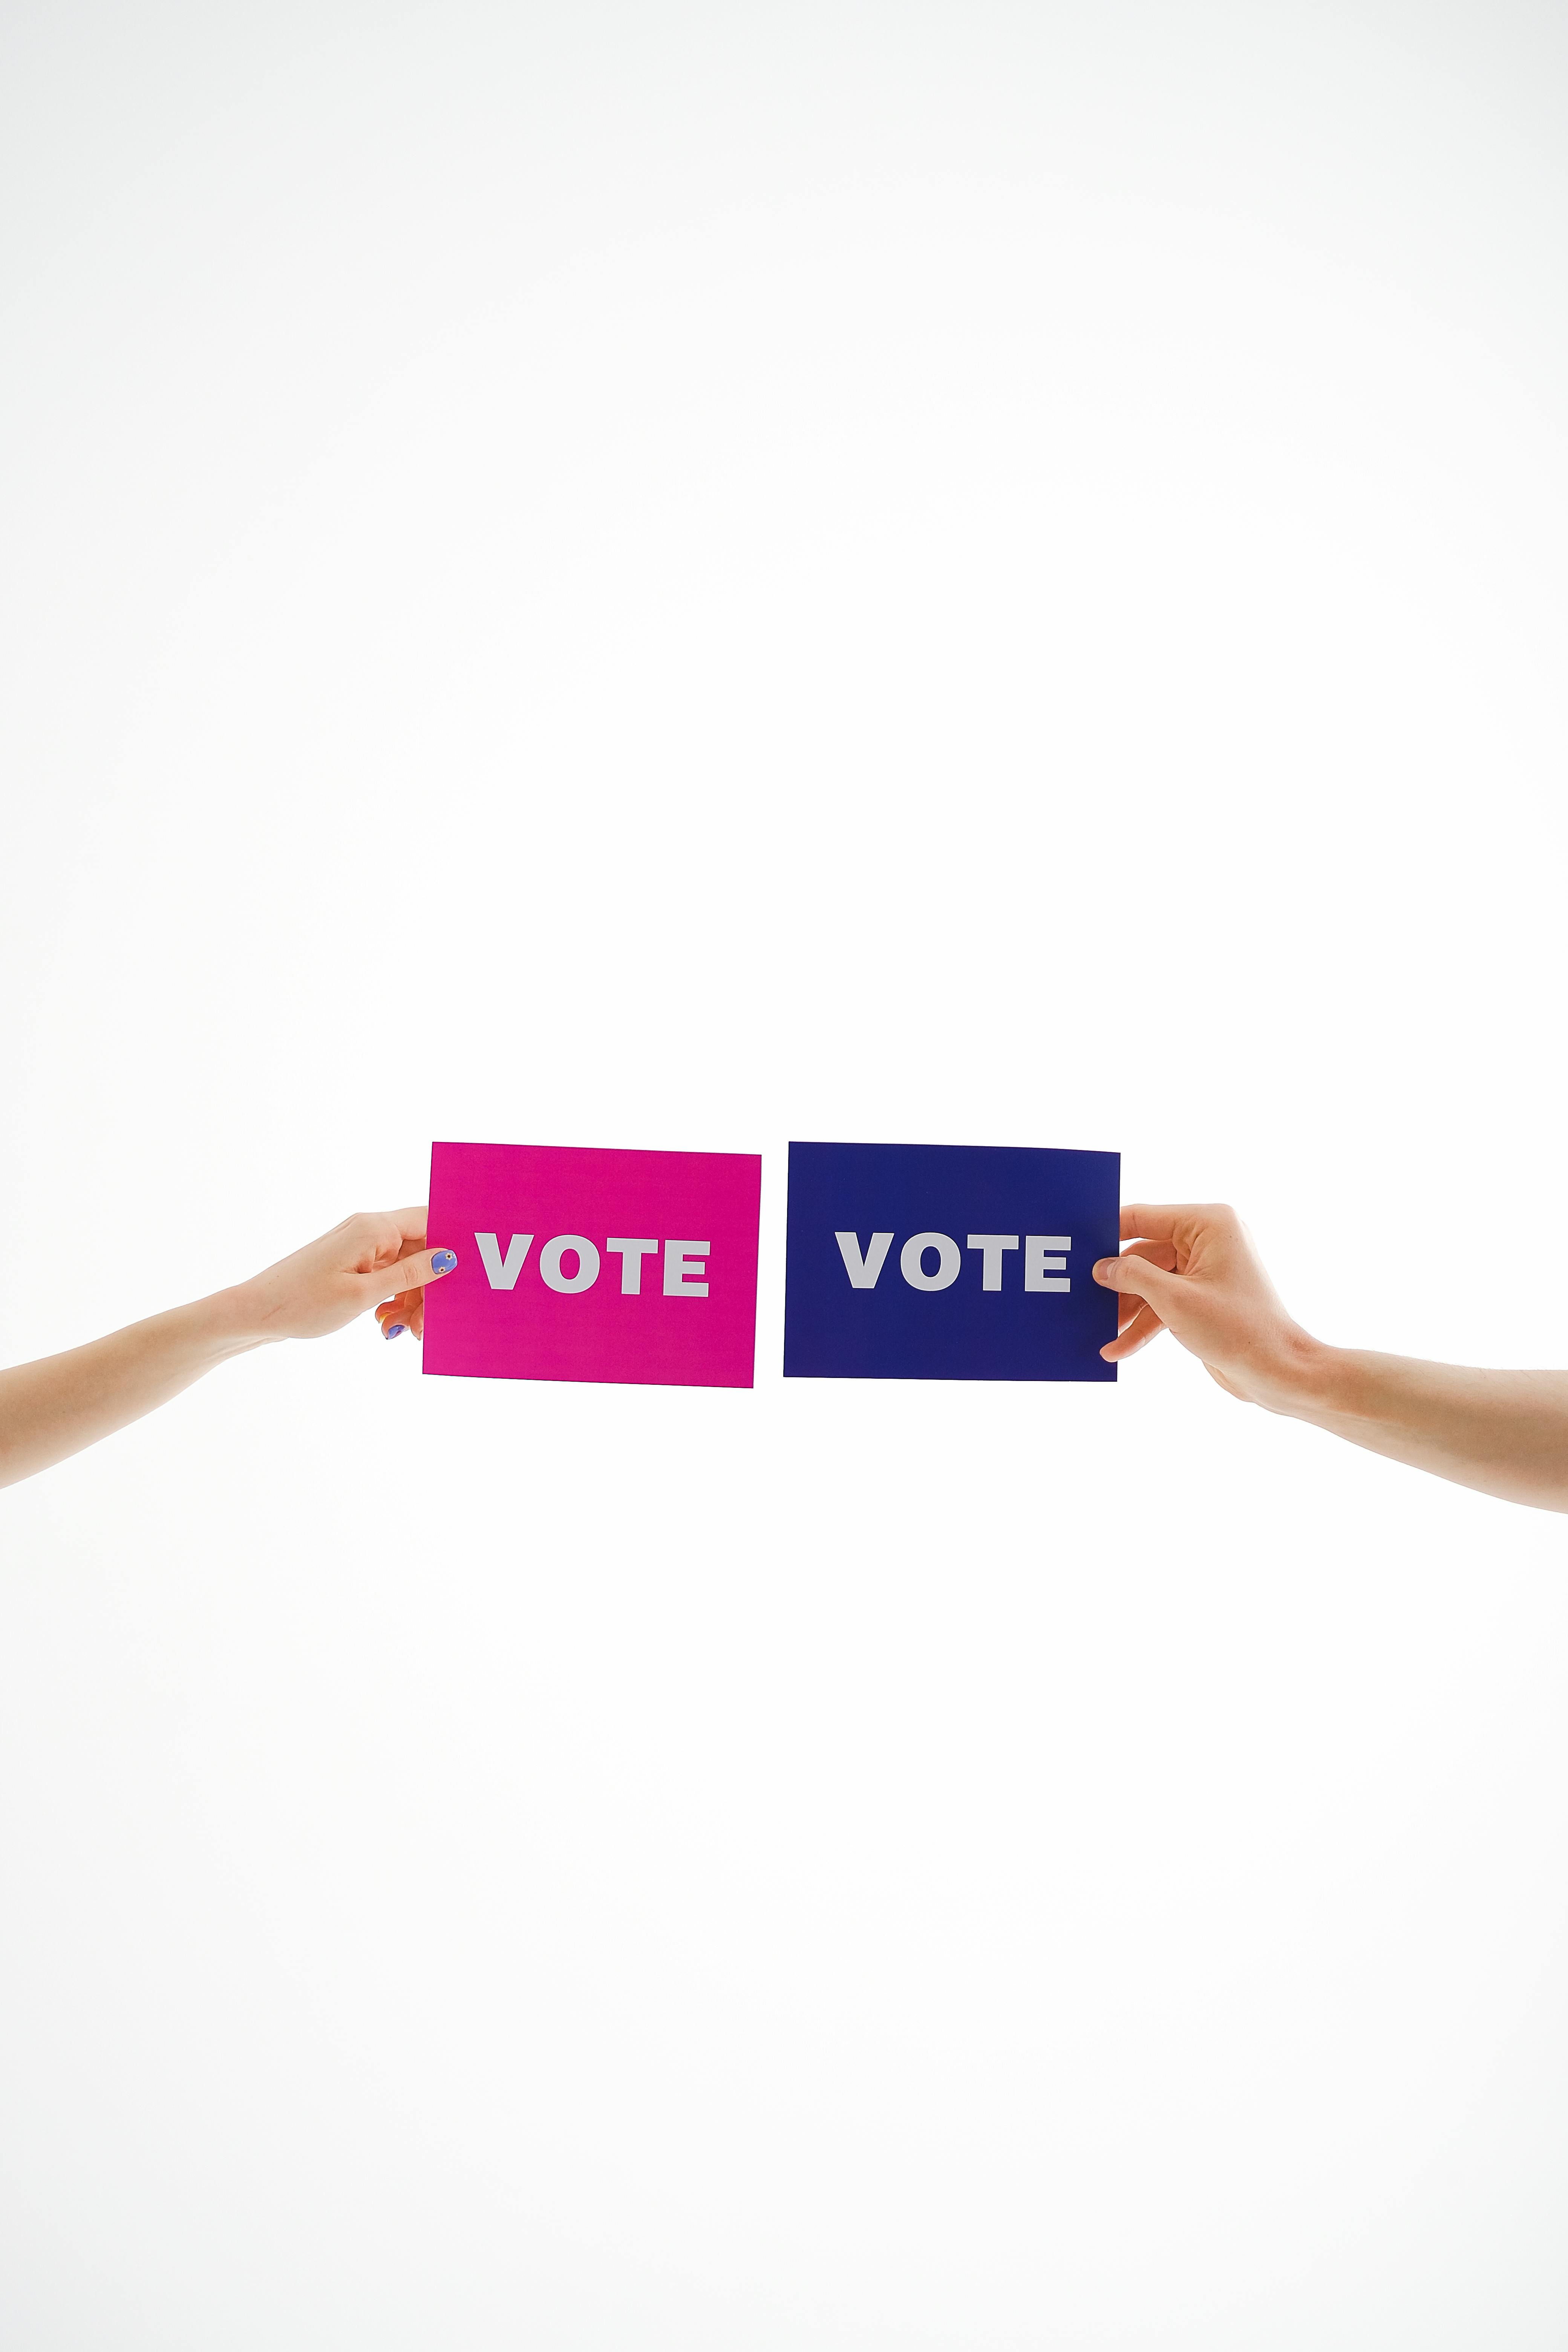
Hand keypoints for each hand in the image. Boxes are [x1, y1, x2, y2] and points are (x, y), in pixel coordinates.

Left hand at [227, 1210, 457, 1345]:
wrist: (255, 1313)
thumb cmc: (302, 1302)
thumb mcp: (363, 1295)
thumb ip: (409, 1276)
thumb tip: (448, 1258)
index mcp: (373, 1228)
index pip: (431, 1221)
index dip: (453, 1245)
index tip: (466, 1276)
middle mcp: (369, 1231)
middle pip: (422, 1251)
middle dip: (430, 1288)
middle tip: (424, 1326)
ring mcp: (360, 1247)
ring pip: (407, 1269)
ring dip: (411, 1300)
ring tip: (397, 1330)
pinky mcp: (352, 1264)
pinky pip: (388, 1278)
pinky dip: (392, 1300)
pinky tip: (384, 1322)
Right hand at [1092, 1204, 1321, 1405]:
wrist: (1277, 1371)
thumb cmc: (1239, 1329)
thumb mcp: (1175, 1301)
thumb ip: (1133, 1277)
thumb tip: (1102, 1268)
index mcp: (1209, 1224)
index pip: (1145, 1218)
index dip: (1109, 1232)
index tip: (1077, 1246)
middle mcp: (1209, 1241)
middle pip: (1145, 1253)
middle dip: (1117, 1282)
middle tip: (1082, 1296)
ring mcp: (1206, 1271)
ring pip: (1152, 1282)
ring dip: (1127, 1309)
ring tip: (1100, 1330)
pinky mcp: (1203, 1298)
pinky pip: (1164, 1303)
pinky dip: (1144, 1324)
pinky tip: (1120, 1347)